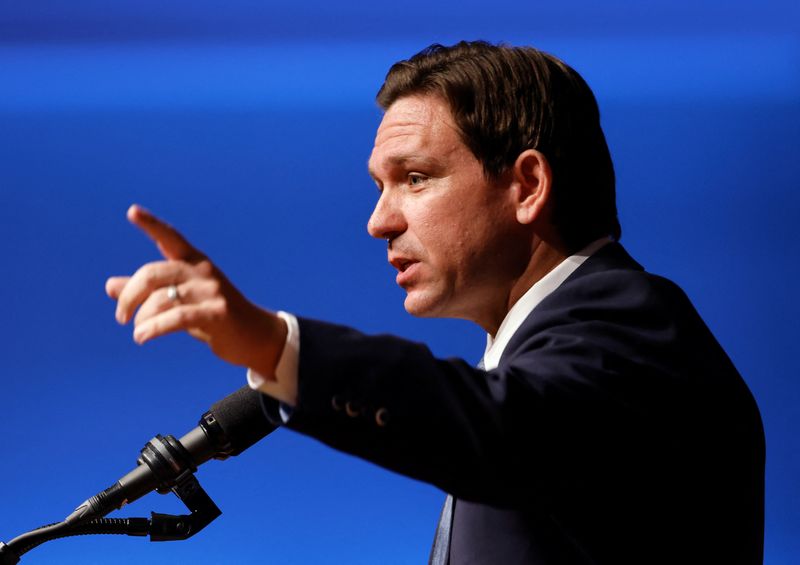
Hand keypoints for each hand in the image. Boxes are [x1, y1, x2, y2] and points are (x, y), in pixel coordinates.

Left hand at [106, 205, 287, 379]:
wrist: (254, 336)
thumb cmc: (213, 316)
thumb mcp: (180, 300)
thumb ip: (147, 292)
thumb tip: (110, 285)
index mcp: (194, 262)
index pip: (170, 237)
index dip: (151, 224)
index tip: (131, 211)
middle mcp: (202, 271)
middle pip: (152, 274)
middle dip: (129, 295)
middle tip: (121, 317)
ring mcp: (211, 291)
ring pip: (160, 299)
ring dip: (142, 319)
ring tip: (138, 333)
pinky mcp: (217, 313)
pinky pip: (176, 318)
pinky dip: (153, 328)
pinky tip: (142, 338)